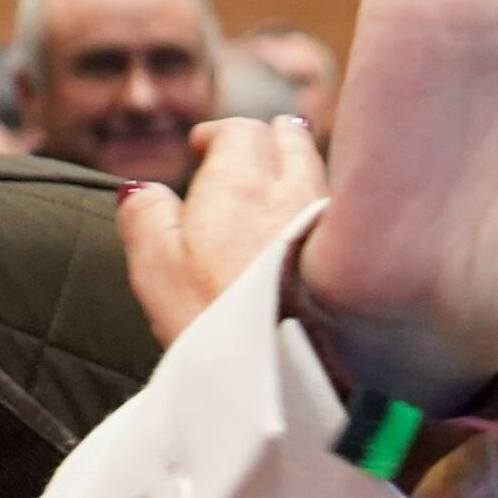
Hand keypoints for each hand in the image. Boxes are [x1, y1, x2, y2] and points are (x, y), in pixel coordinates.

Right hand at [118, 114, 332, 350]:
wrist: (299, 368)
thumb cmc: (223, 319)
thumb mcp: (159, 268)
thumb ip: (146, 218)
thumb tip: (139, 192)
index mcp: (243, 181)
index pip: (240, 130)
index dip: (218, 135)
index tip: (203, 145)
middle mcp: (295, 189)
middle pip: (290, 140)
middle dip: (269, 138)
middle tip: (254, 146)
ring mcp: (332, 221)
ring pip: (318, 173)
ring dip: (299, 167)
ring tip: (283, 177)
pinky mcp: (358, 258)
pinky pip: (338, 213)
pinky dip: (321, 209)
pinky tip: (313, 230)